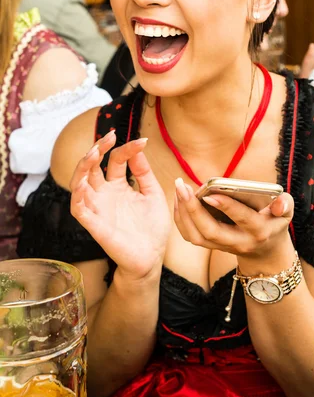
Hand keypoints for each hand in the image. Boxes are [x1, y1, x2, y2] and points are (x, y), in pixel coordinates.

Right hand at [70, 131, 170, 278]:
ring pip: (79, 182)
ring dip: (83, 167)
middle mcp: (105, 193)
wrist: (151, 258)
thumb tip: (138, 147)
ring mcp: (98, 207)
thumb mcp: (153, 194)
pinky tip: (84, 182)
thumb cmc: (152, 228)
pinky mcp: (93, 224)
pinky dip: (78, 194)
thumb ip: (144, 173)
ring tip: (93, 154)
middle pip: (92, 166)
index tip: (142, 141)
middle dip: (97, 149)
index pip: (116, 160)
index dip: (127, 148)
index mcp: (120, 185)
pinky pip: (78, 208)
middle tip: (108, 138)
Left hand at [174, 178, 293, 262]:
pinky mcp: (211, 246)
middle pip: (210, 231)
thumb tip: (279, 202)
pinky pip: (191, 236)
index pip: (241, 219)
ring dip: (183, 213)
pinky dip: (181, 218)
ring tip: (179, 189)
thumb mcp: (286, 214)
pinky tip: (179, 200)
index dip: (226, 206)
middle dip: (193, 209)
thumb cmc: (274, 224)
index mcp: (258, 231)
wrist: (266, 252)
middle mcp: (239, 242)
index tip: (210, 194)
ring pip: (197, 236)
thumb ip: (285, 205)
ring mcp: (223, 247)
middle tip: (182, 186)